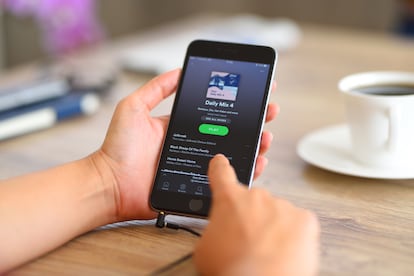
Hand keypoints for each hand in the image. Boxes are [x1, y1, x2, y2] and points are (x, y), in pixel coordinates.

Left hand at [91, 69, 277, 220]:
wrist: (110, 184)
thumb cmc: (117, 148)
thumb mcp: (133, 108)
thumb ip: (155, 89)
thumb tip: (179, 70)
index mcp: (183, 126)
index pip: (216, 112)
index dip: (237, 103)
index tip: (256, 92)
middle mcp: (194, 144)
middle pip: (232, 132)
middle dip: (255, 120)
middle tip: (269, 111)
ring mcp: (198, 165)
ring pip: (235, 154)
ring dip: (255, 144)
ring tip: (265, 137)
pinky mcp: (199, 185)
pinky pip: (227, 178)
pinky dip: (246, 171)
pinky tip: (256, 162)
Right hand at [193, 154, 319, 275]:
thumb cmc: (232, 269)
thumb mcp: (205, 246)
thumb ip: (215, 227)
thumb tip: (222, 230)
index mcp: (229, 199)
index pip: (221, 173)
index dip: (220, 167)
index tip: (222, 162)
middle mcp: (257, 197)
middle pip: (254, 200)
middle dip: (252, 216)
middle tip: (249, 239)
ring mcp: (282, 206)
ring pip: (277, 212)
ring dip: (273, 227)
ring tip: (266, 252)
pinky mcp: (304, 219)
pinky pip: (298, 222)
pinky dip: (293, 234)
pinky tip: (283, 250)